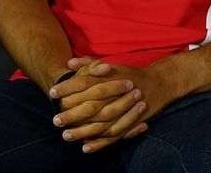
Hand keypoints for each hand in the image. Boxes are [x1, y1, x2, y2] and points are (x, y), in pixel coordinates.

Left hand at [56, 62, 182, 152]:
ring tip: (66, 136)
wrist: (158, 83)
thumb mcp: (110, 65)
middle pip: (90, 106)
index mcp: (109, 77)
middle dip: (71, 114)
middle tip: (56, 120)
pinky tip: (85, 147)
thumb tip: (69, 63)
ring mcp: (124, 110)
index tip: (52, 92)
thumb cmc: (130, 74)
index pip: (84, 82)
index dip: (67, 87)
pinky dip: (99, 143)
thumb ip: (89, 64)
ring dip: (82, 131)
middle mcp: (115, 94)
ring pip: (100, 124)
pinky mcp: (130, 123)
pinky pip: (113, 136)